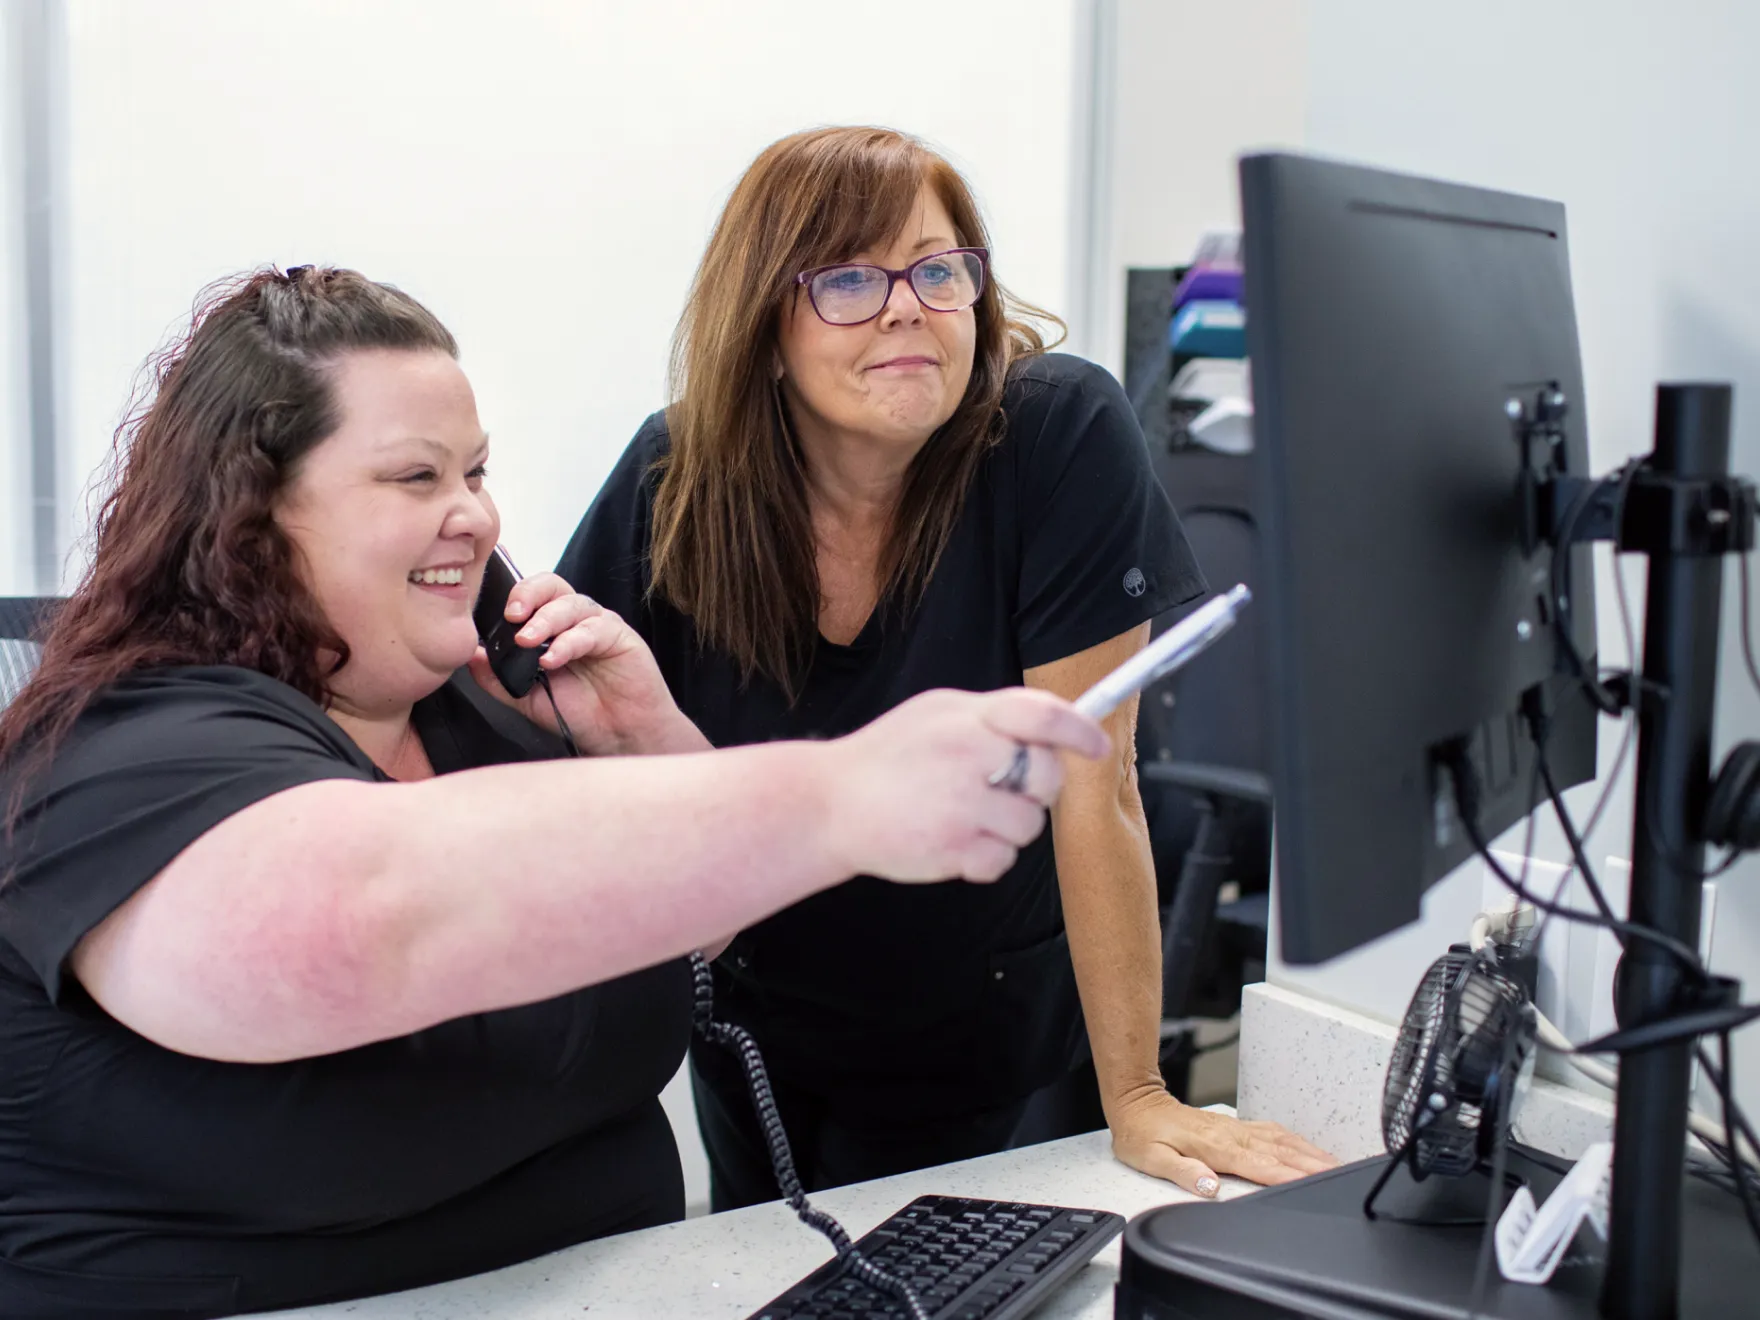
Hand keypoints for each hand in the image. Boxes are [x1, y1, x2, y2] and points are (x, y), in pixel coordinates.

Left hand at [467, 572, 704, 755]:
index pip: (533, 595)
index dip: (516, 597)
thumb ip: (498, 678)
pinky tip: (553, 660)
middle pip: (553, 586)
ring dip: (546, 620)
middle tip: (512, 616)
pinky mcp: (621, 637)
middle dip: (529, 594)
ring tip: (526, 642)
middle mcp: (576, 621)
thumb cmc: (580, 713)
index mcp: (553, 627)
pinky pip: (593, 629)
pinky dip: (569, 642)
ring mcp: (599, 626)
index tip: (498, 617)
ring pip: (572, 604)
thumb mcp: (527, 699)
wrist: (620, 738)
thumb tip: (470, 656)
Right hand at [822, 687, 1108, 883]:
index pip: (1042, 716)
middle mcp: (967, 757)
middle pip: (1047, 776)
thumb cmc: (887, 758)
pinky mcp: (952, 849)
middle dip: (1038, 788)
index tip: (1095, 746)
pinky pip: (1003, 861)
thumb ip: (990, 717)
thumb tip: (1052, 727)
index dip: (1080, 731)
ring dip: (1008, 826)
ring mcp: (960, 805)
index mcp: (966, 718)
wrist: (827, 805)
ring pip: (1029, 825)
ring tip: (966, 815)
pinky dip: (986, 858)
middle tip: (1006, 789)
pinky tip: (954, 841)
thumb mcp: (934, 714)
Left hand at [1109, 1088, 1337, 1196]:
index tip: (1313, 1183)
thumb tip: (1209, 1185)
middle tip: (1342, 1176)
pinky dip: (1296, 1141)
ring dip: (1310, 1152)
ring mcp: (1235, 1128)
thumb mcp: (1152, 1158)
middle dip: (1312, 1164)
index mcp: (1215, 1147)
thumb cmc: (1142, 1134)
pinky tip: (1308, 1149)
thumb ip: (1183, 1171)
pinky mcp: (1235, 1125)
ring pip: (1281, 1140)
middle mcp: (1231, 1135)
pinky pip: (1273, 1131)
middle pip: (1280, 1152)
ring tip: (1336, 1165)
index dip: (1287, 1176)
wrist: (1137, 1103)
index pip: (1259, 1165)